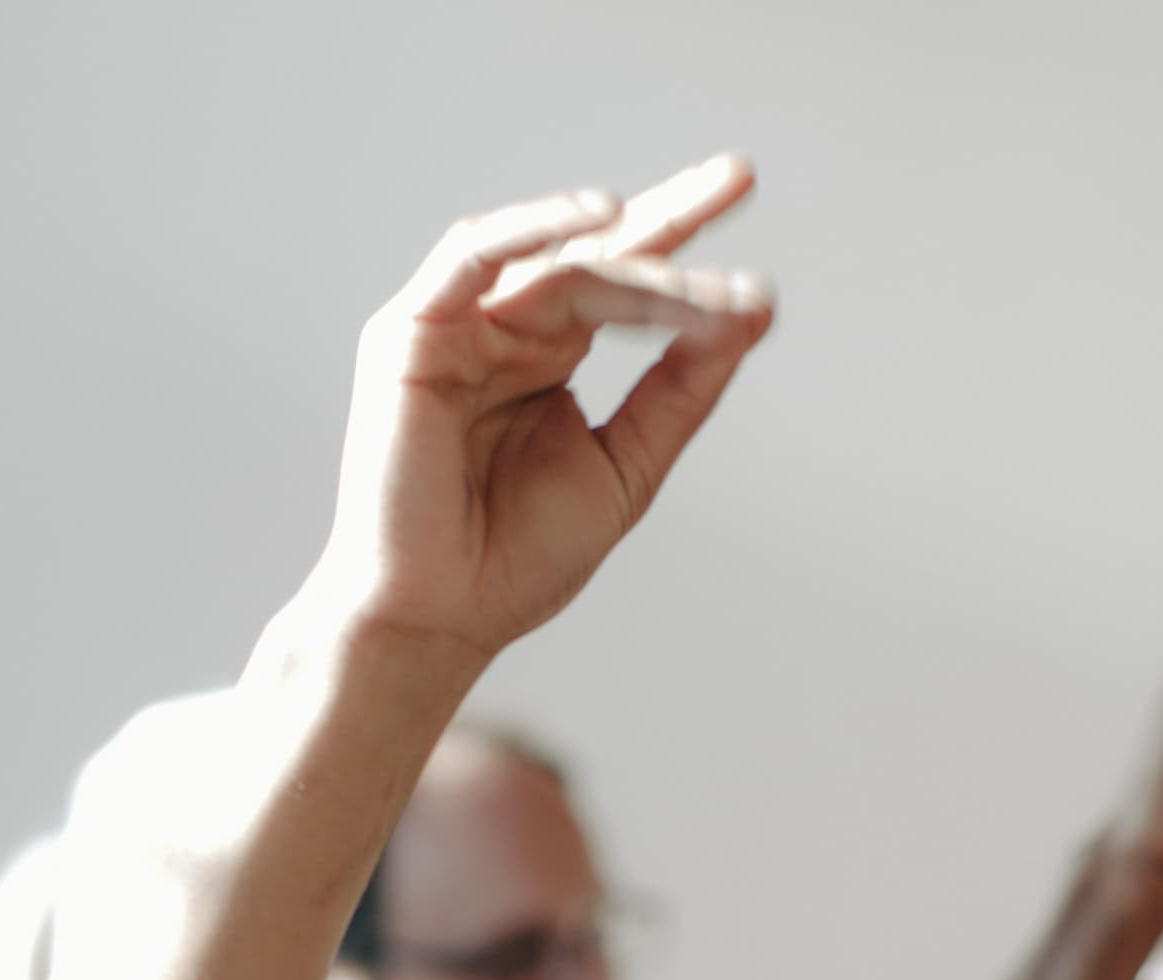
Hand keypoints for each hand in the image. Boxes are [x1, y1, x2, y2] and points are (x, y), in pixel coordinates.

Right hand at [309, 157, 774, 662]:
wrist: (438, 620)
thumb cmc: (517, 559)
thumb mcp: (626, 464)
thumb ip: (681, 388)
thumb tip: (754, 310)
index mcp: (550, 354)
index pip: (627, 281)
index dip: (686, 244)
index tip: (748, 203)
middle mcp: (504, 328)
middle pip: (597, 254)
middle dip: (670, 215)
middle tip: (738, 176)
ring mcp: (456, 326)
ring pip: (556, 264)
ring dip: (630, 252)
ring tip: (695, 235)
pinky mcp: (409, 333)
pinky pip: (470, 257)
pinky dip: (531, 230)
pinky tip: (600, 221)